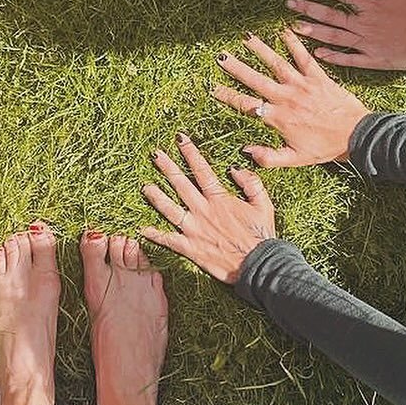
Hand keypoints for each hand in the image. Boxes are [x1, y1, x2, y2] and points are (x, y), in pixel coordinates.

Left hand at [140, 133, 275, 283]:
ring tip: (144, 186)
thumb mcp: (263, 204)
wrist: (258, 265)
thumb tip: (235, 169)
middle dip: (167, 167)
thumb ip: (251, 183)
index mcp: (220, 199)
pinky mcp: (190, 248)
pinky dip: (154, 234)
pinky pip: (168, 239)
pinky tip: (141, 228)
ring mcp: (194, 229)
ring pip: (169, 209)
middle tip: (155, 155)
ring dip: (156, 196)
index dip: (190, 152)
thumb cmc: (261, 236)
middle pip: (181, 185)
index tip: (180, 139)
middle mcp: (203, 211)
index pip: (201, 170)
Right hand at [213, 28, 370, 165]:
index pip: (247, 106)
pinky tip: (284, 30)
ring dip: (260, 49)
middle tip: (221, 56)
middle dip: (236, 68)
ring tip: (246, 37)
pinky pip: (304, 57)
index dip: (228, 96)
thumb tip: (246, 152)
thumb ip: (269, 157)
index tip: (213, 88)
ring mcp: (303, 85)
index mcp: (279, 118)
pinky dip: (294, 43)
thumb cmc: (325, 149)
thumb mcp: (295, 160)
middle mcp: (287, 98)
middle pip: (256, 80)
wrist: (356, 136)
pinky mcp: (319, 77)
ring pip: (276, 64)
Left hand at [287, 0, 405, 69]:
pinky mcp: (374, 59)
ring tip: (296, 27)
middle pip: (330, 15)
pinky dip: (333, 57)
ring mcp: (367, 43)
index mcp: (371, 5)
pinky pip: (349, 59)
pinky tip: (318, 53)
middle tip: (289, 4)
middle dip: (308, 8)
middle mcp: (364, 24)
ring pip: (334, 37)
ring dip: (314, 32)